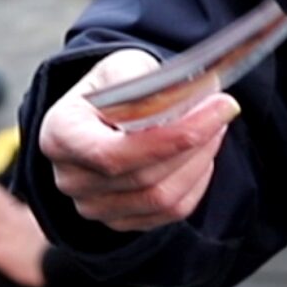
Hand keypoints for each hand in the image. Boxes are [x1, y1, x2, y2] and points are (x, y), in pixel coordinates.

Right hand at [38, 48, 240, 232]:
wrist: (105, 110)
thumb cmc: (114, 86)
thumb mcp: (123, 66)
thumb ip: (145, 81)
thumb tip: (185, 96)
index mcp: (61, 135)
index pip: (113, 153)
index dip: (170, 138)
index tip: (219, 107)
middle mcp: (70, 178)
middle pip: (144, 176)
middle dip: (196, 141)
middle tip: (225, 108)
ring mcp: (92, 205)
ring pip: (162, 197)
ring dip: (201, 159)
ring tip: (216, 125)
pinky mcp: (119, 220)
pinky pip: (171, 211)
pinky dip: (197, 180)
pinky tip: (203, 152)